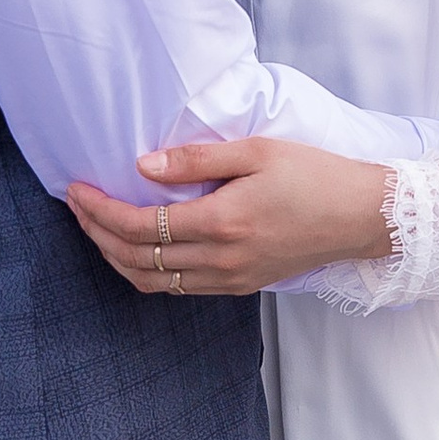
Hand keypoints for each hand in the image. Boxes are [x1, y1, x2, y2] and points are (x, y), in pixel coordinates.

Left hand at [68, 134, 396, 297]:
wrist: (361, 217)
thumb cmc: (314, 175)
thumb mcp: (256, 150)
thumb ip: (196, 159)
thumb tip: (142, 166)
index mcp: (222, 222)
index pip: (140, 225)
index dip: (99, 210)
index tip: (76, 190)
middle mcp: (221, 259)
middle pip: (136, 259)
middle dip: (96, 234)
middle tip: (76, 206)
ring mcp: (230, 279)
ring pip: (152, 282)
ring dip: (115, 258)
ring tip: (96, 228)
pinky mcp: (239, 286)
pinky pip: (177, 289)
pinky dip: (145, 272)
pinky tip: (136, 249)